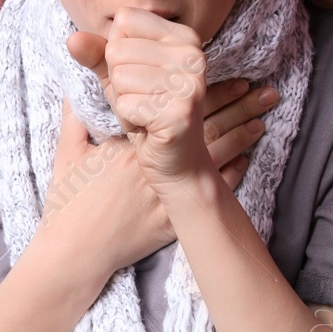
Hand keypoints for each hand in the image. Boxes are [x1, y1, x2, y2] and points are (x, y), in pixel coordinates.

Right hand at [33, 80, 279, 278]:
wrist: (74, 253)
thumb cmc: (67, 205)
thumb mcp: (67, 154)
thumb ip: (74, 118)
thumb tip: (74, 90)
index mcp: (132, 145)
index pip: (179, 109)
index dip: (209, 92)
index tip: (235, 78)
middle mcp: (156, 166)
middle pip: (206, 129)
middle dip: (238, 107)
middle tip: (266, 92)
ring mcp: (167, 194)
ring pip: (214, 159)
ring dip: (241, 137)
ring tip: (263, 120)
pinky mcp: (173, 221)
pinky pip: (209, 195)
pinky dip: (230, 176)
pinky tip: (247, 159)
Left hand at [65, 8, 213, 191]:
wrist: (177, 163)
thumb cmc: (148, 114)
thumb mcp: (120, 77)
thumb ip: (97, 54)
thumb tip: (72, 39)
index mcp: (185, 36)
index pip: (124, 20)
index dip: (118, 51)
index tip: (141, 76)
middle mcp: (193, 55)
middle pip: (118, 49)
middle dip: (119, 81)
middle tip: (144, 101)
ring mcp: (190, 83)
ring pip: (120, 77)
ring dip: (123, 103)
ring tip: (146, 113)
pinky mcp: (179, 112)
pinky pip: (126, 105)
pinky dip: (129, 121)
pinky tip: (148, 128)